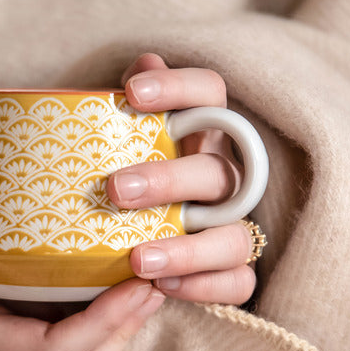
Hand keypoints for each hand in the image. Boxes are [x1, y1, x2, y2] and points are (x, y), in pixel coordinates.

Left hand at [109, 53, 257, 304]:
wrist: (115, 249)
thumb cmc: (118, 181)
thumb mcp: (110, 146)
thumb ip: (118, 109)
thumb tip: (142, 63)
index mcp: (199, 136)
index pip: (209, 94)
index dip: (179, 88)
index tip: (131, 94)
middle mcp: (223, 177)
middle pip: (216, 171)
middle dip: (169, 179)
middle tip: (116, 190)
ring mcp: (232, 227)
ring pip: (234, 236)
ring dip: (189, 248)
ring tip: (138, 259)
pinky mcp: (232, 272)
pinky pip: (239, 282)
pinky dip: (204, 286)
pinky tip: (162, 286)